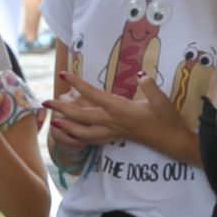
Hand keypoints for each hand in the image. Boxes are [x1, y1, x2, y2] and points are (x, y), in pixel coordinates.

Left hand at [58, 71, 187, 151]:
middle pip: (81, 117)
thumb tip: (141, 74)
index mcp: (121, 110)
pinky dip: (78, 137)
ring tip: (52, 122)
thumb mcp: (162, 101)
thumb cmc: (167, 120)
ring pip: (83, 133)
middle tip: (45, 102)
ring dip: (66, 128)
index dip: (78, 84)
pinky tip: (70, 134)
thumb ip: (150, 87)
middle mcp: (113, 122)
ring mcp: (113, 132)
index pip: (95, 95)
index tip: (64, 74)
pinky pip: (91, 139)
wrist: (172, 142)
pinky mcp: (115, 137)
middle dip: (62, 109)